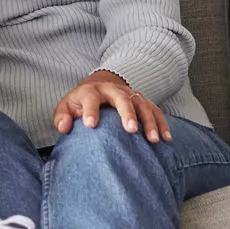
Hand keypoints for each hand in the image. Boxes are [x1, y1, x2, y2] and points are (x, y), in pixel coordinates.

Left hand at [54, 70, 172, 142]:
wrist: (98, 88)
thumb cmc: (80, 104)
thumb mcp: (67, 107)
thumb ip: (62, 117)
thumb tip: (63, 128)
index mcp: (91, 91)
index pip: (90, 98)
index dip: (90, 111)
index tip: (91, 126)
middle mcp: (113, 90)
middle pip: (121, 98)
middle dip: (127, 113)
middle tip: (131, 130)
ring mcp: (130, 94)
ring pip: (142, 104)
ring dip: (149, 121)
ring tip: (153, 140)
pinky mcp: (142, 101)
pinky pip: (155, 111)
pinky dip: (162, 124)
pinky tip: (166, 139)